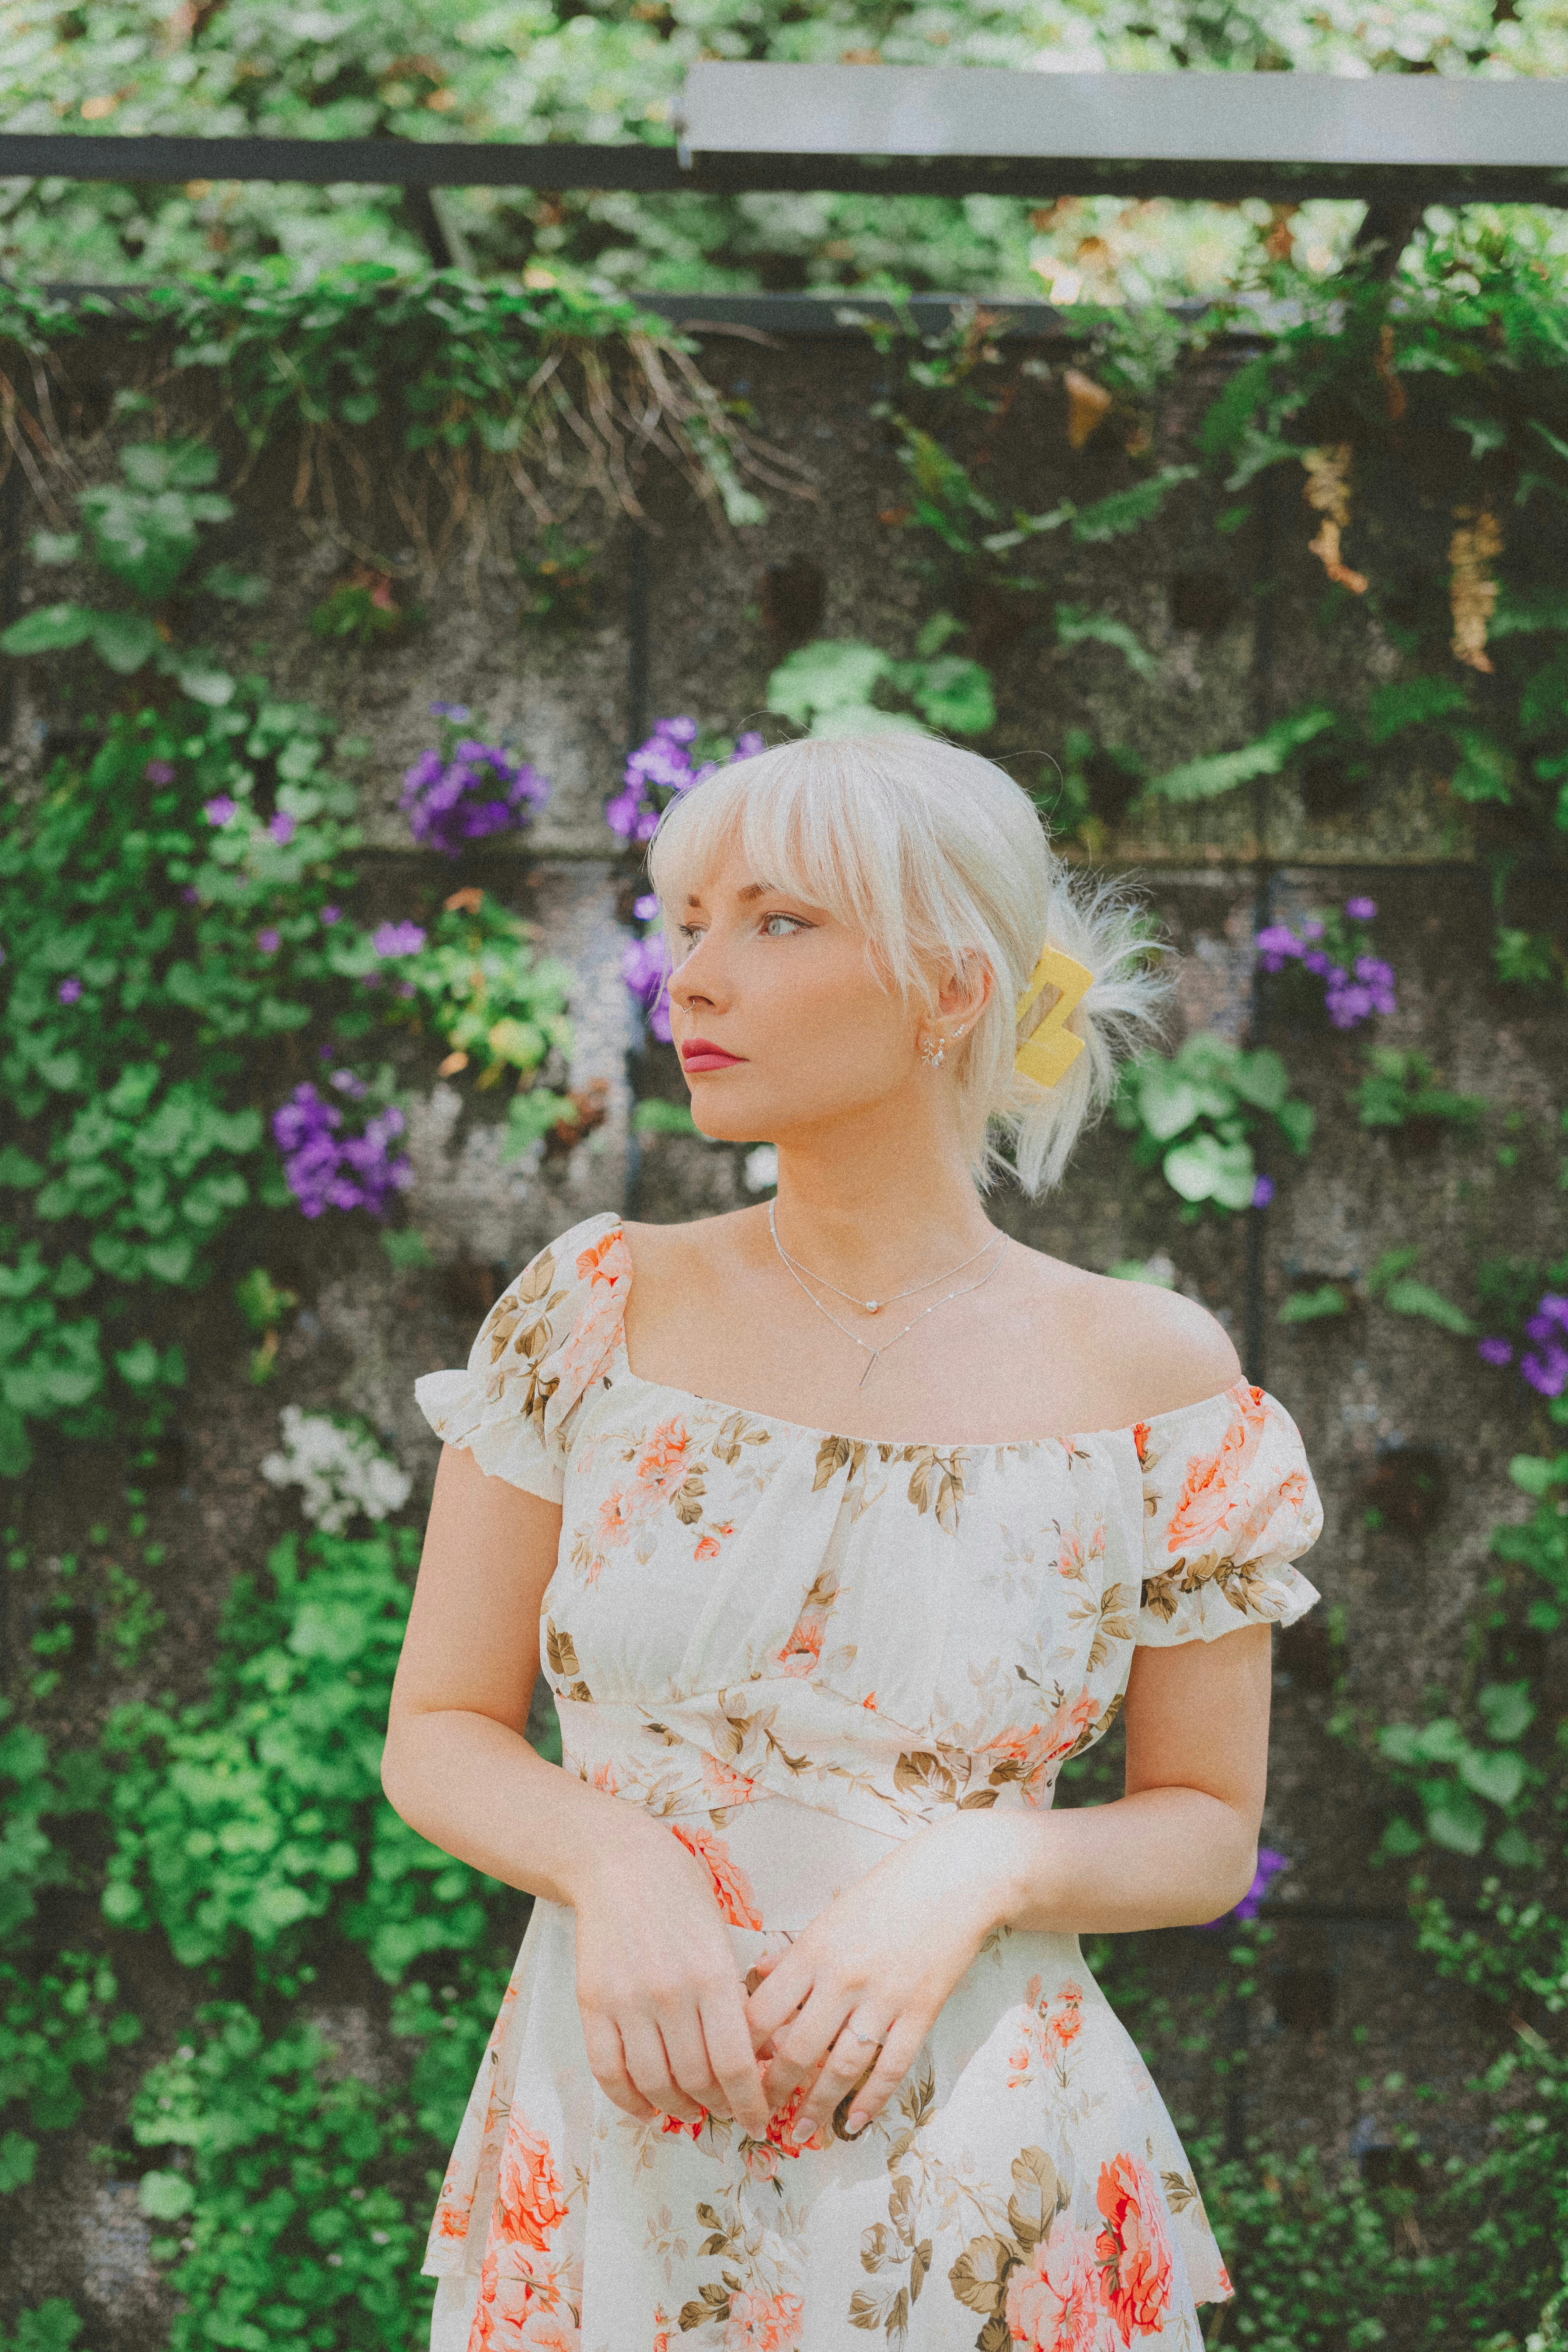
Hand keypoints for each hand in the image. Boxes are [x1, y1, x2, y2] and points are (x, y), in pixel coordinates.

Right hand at [571, 1819, 770, 2139]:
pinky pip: (609, 2072)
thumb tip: (755, 2058)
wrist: (618, 1862)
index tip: (759, 2122)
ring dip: (676, 2110)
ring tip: (691, 2112)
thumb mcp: (722, 1939)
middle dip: (717, 2107)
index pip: (736, 2064)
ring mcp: (627, 2001)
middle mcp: (671, 1993)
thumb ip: (734, 1998)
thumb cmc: (682, 1896)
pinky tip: (647, 2110)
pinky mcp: (592, 2004)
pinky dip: (629, 2102)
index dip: (750, 2104)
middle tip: (726, 2112)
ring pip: (654, 2084)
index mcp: (713, 1974)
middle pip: (696, 2080)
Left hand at [744, 1813, 1017, 2140]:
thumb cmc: (890, 1890)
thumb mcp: (832, 1913)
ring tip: (800, 2133)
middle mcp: (842, 1978)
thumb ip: (795, 1951)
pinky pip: (891, 2068)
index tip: (728, 2071)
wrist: (957, 1876)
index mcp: (813, 1950)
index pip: (762, 2012)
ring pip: (841, 2068)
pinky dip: (871, 2101)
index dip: (740, 2049)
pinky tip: (854, 2122)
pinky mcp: (920, 2012)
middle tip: (755, 2117)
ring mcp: (883, 1999)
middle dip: (771, 2091)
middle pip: (796, 2050)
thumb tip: (758, 1974)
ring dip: (817, 2107)